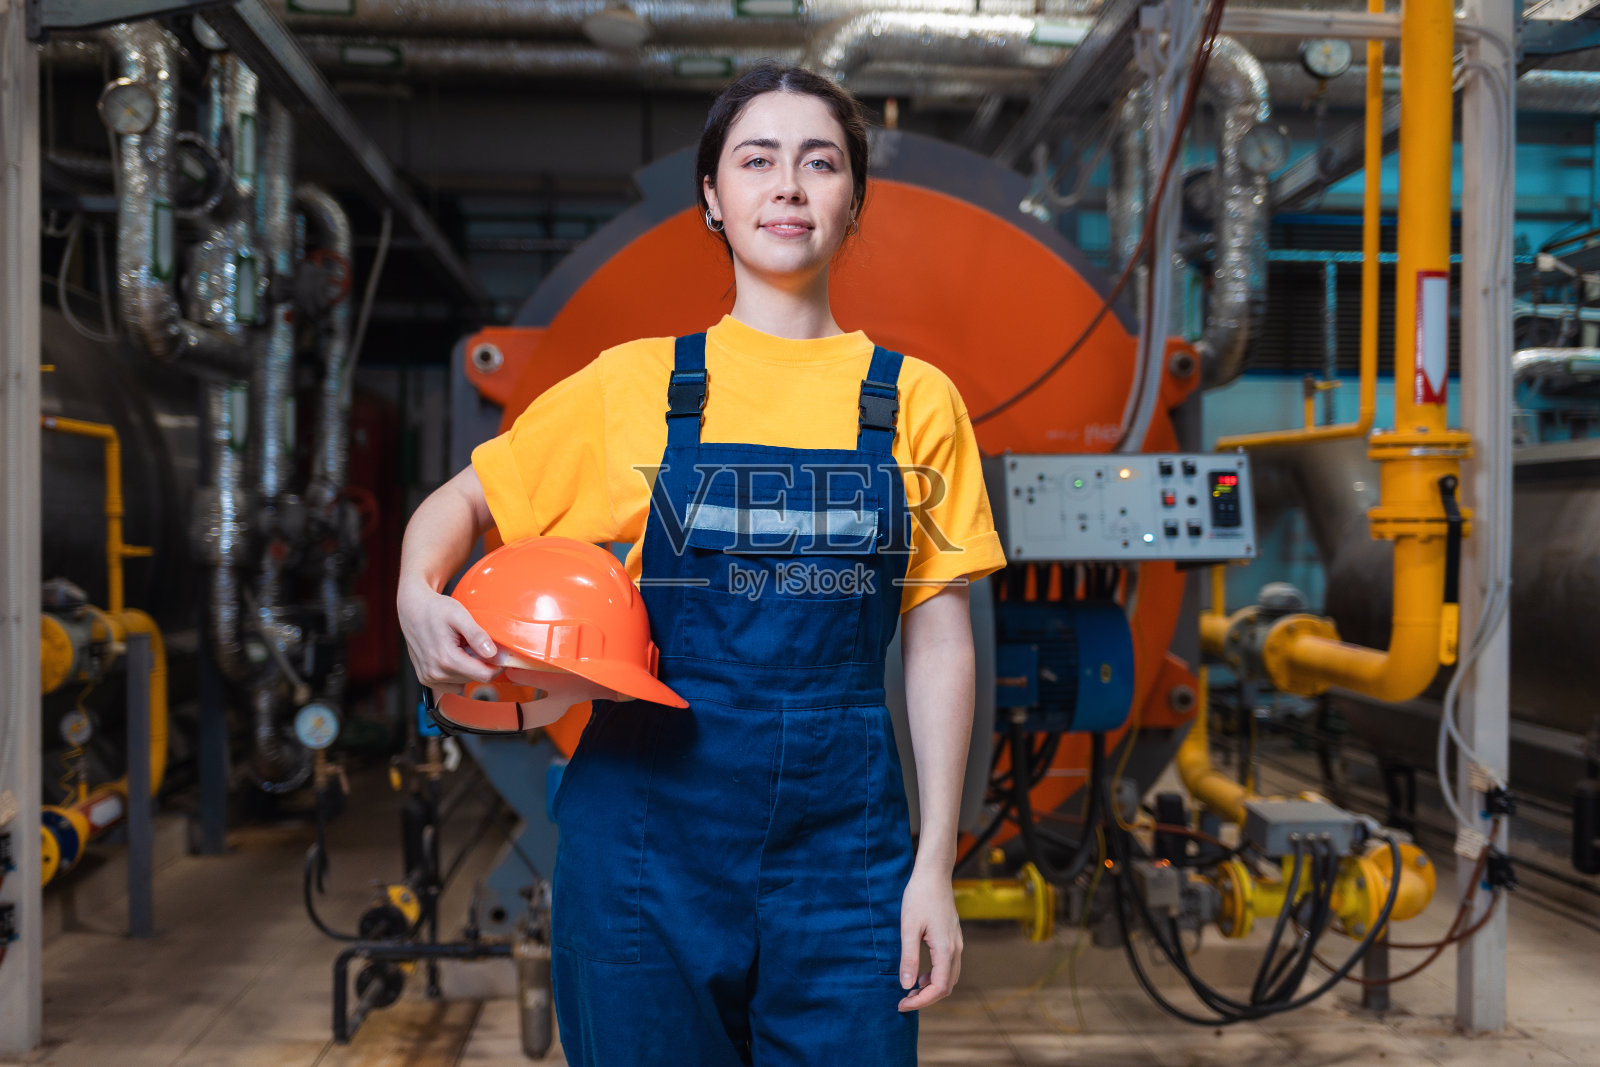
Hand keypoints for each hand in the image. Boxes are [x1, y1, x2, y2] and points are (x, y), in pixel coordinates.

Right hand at [396, 577, 499, 693]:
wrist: (413, 609)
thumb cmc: (434, 610)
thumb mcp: (459, 615)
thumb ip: (476, 635)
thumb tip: (492, 653)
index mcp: (446, 659)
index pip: (484, 676)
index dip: (497, 665)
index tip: (499, 654)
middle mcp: (436, 673)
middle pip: (474, 679)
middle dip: (480, 664)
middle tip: (474, 644)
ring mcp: (429, 678)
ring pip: (464, 682)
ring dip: (468, 668)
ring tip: (461, 648)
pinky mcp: (426, 679)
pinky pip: (451, 684)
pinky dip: (457, 673)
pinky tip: (453, 656)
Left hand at [897, 866, 962, 1011]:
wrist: (934, 873)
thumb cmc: (919, 896)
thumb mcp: (909, 928)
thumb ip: (909, 958)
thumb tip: (906, 986)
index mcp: (945, 949)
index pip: (938, 987)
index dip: (921, 1001)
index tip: (901, 1003)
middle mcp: (955, 949)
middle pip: (947, 986)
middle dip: (926, 998)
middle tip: (903, 1001)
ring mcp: (956, 943)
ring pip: (950, 977)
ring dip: (932, 988)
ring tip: (910, 990)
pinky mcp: (953, 937)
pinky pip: (948, 966)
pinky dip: (935, 976)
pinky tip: (919, 973)